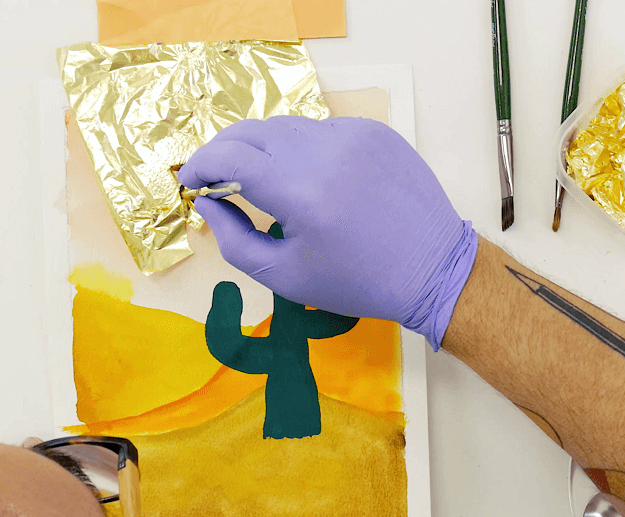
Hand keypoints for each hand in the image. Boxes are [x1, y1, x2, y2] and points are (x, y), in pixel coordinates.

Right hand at [179, 116, 477, 349]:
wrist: (433, 270)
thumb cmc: (358, 282)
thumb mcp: (285, 276)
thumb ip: (233, 238)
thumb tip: (208, 201)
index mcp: (302, 194)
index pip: (229, 156)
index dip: (200, 164)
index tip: (192, 180)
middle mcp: (327, 154)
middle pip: (253, 132)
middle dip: (225, 152)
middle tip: (218, 179)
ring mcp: (355, 137)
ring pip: (287, 127)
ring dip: (264, 149)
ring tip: (264, 182)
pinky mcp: (376, 133)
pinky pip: (323, 129)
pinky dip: (305, 148)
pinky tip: (315, 181)